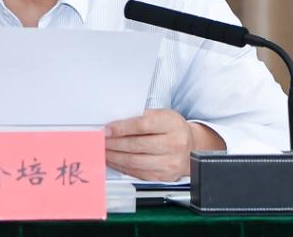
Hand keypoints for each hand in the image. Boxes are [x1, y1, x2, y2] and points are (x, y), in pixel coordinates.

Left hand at [105, 109, 224, 180]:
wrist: (192, 146)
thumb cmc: (172, 128)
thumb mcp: (162, 115)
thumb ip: (141, 117)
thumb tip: (114, 124)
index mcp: (172, 124)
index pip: (142, 125)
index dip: (121, 128)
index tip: (106, 129)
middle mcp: (174, 144)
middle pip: (136, 145)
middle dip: (113, 143)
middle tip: (100, 141)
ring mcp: (170, 163)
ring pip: (135, 162)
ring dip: (114, 157)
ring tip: (103, 151)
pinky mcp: (164, 176)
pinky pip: (138, 173)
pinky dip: (122, 167)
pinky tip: (114, 161)